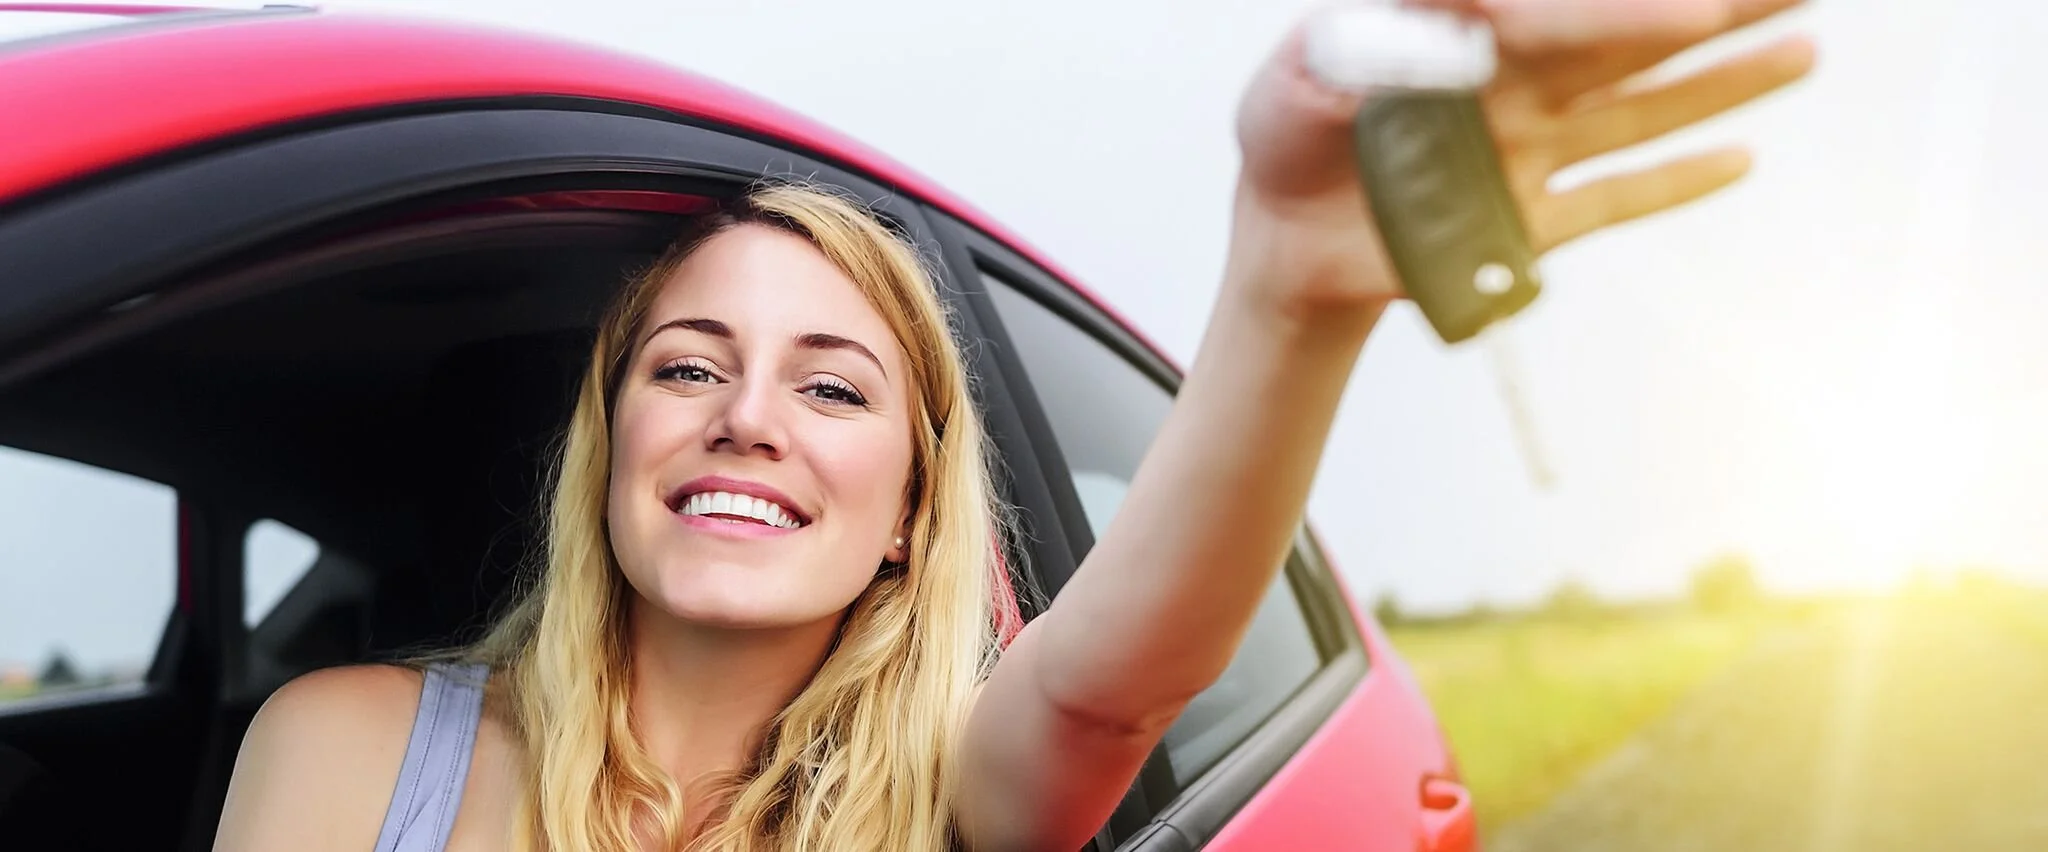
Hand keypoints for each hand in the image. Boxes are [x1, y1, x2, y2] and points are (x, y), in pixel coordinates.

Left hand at [1229, 0, 1815, 308]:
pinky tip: (1740, 159)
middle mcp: (1513, 85)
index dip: (1625, 15)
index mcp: (1462, 36)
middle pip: (1628, 40)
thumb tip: (1438, 28)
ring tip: (1803, 49)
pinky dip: (1675, 185)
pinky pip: (1615, 201)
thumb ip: (1356, 51)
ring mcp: (1530, 151)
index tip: (1690, 12)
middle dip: (1711, 11)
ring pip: (1643, 111)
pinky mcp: (1531, 221)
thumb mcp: (1296, 79)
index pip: (1557, 16)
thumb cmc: (1286, 142)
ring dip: (1722, 85)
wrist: (1283, 243)